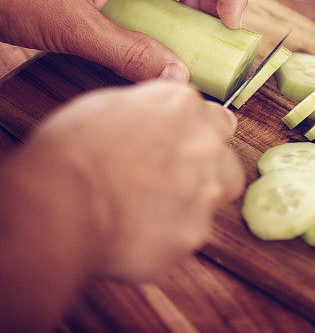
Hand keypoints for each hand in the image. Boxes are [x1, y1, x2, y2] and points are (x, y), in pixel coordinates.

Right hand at [14, 81, 243, 280]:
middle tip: (168, 181)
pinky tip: (135, 234)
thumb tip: (157, 116)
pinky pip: (185, 238)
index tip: (182, 145)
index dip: (197, 134)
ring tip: (148, 210)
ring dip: (190, 205)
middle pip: (226, 160)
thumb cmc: (73, 148)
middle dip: (205, 171)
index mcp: (184, 106)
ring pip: (212, 201)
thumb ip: (151, 108)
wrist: (61, 202)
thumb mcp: (110, 103)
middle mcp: (205, 146)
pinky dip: (166, 238)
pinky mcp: (191, 237)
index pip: (216, 118)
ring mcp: (203, 194)